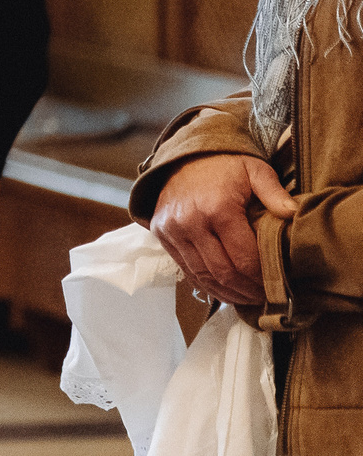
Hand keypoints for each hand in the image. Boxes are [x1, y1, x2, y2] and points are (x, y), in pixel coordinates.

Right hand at [151, 153, 297, 308]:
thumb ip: (275, 193)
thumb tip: (294, 214)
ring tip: (247, 297)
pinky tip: (224, 290)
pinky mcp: (161, 235)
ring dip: (227, 292)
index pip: (243, 259)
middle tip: (264, 296)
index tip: (276, 286)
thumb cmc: (224, 166)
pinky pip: (185, 269)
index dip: (261, 278)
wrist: (182, 158)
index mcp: (217, 208)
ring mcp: (172, 230)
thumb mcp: (255, 170)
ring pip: (203, 276)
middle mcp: (190, 222)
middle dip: (247, 290)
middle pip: (223, 272)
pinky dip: (206, 285)